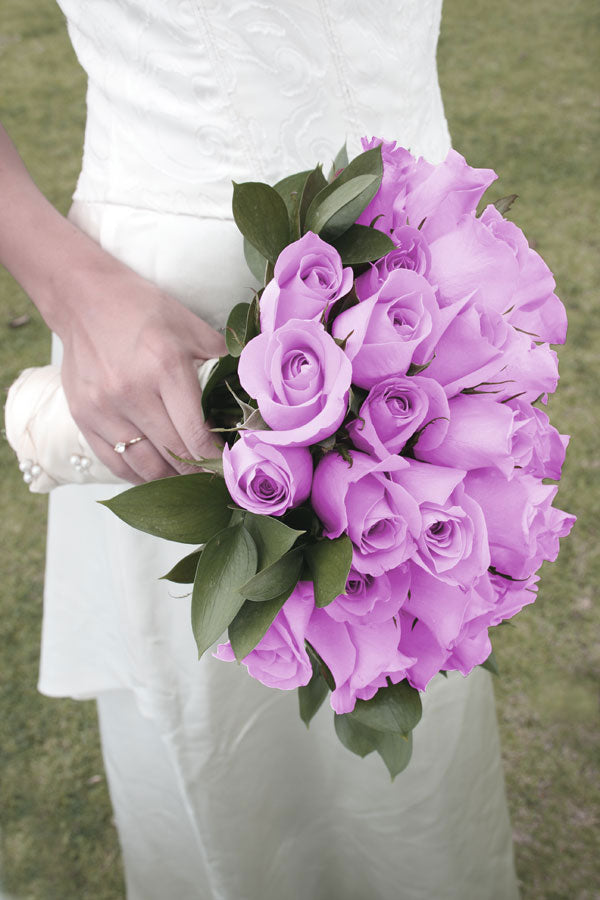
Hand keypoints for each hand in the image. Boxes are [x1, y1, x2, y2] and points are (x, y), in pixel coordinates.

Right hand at [58, 253, 225, 482]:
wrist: (83, 298)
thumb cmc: (142, 310)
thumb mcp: (190, 326)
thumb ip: (222, 358)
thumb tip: (251, 386)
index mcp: (165, 369)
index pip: (195, 434)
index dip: (215, 459)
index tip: (228, 467)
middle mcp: (132, 393)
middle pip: (173, 454)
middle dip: (198, 472)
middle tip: (214, 479)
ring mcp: (104, 409)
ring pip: (144, 466)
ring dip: (170, 479)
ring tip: (187, 480)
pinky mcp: (83, 418)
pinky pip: (114, 462)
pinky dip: (137, 476)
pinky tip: (155, 476)